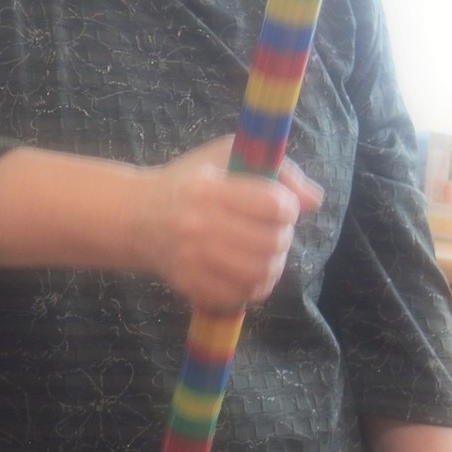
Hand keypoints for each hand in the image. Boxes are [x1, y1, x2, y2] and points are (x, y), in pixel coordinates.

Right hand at [136, 135, 322, 309]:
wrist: (136, 216)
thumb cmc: (189, 181)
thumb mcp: (226, 155)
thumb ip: (276, 170)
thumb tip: (315, 201)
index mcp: (208, 189)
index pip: (273, 205)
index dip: (289, 207)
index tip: (282, 206)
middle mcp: (197, 225)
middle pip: (271, 242)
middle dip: (284, 237)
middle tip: (275, 232)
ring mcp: (191, 259)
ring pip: (260, 273)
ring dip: (274, 264)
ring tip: (266, 253)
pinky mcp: (188, 284)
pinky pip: (240, 295)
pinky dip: (254, 285)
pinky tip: (248, 271)